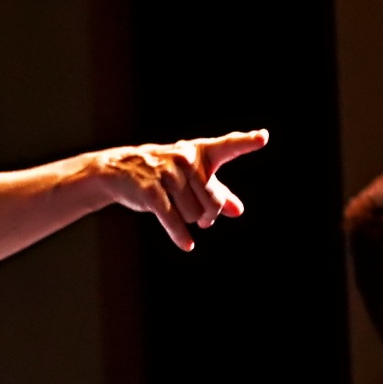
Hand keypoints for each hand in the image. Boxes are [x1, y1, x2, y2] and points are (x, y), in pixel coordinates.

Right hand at [88, 129, 266, 249]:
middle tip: (204, 219)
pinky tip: (187, 245)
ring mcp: (167, 174)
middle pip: (213, 200)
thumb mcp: (191, 178)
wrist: (119, 170)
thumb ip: (217, 192)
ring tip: (180, 213)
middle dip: (209, 215)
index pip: (227, 146)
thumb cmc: (163, 173)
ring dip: (189, 220)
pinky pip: (173, 218)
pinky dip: (180, 235)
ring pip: (193, 213)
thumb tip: (238, 211)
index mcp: (199, 152)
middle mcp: (185, 159)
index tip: (263, 138)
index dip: (246, 142)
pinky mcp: (151, 191)